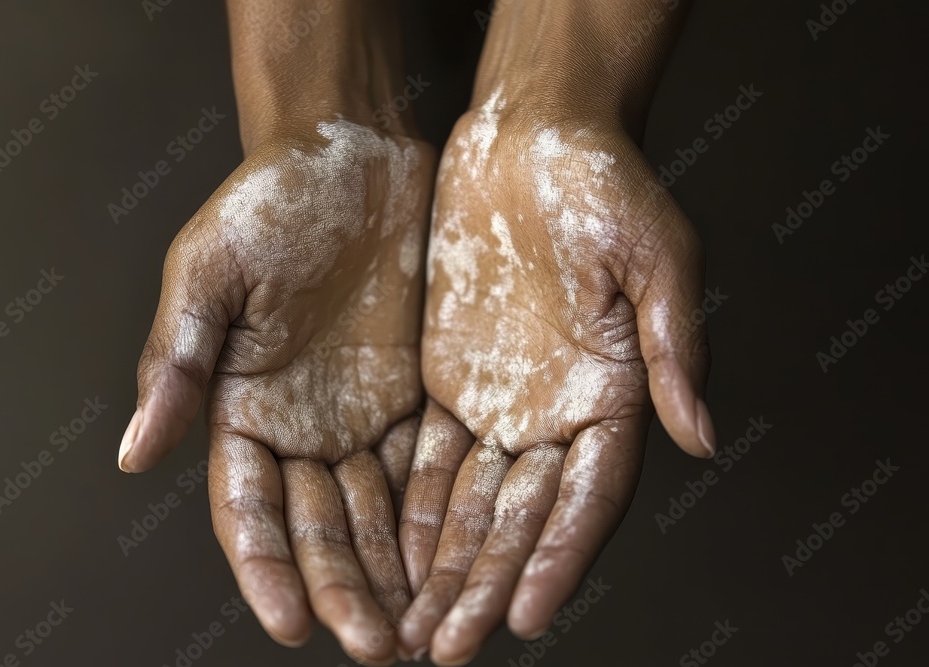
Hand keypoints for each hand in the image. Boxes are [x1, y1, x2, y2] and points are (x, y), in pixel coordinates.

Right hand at [117, 122, 434, 665]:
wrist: (353, 151)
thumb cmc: (267, 199)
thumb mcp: (208, 274)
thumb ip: (176, 364)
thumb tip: (136, 456)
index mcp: (242, 409)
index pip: (250, 510)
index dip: (267, 569)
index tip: (291, 625)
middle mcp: (302, 426)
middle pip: (321, 529)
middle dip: (346, 589)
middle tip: (378, 646)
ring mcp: (362, 416)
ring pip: (379, 514)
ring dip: (398, 574)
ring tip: (423, 629)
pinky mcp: (418, 395)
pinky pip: (430, 469)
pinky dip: (440, 519)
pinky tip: (459, 561)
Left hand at [397, 17, 711, 658]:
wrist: (532, 135)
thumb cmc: (605, 181)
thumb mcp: (656, 256)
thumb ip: (674, 350)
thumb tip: (704, 438)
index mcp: (617, 393)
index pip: (588, 496)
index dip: (559, 558)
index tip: (525, 616)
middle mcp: (559, 410)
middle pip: (522, 517)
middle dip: (486, 583)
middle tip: (449, 647)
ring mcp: (503, 398)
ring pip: (472, 500)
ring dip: (445, 563)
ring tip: (415, 624)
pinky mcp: (451, 376)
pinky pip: (428, 455)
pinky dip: (412, 505)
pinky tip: (391, 551)